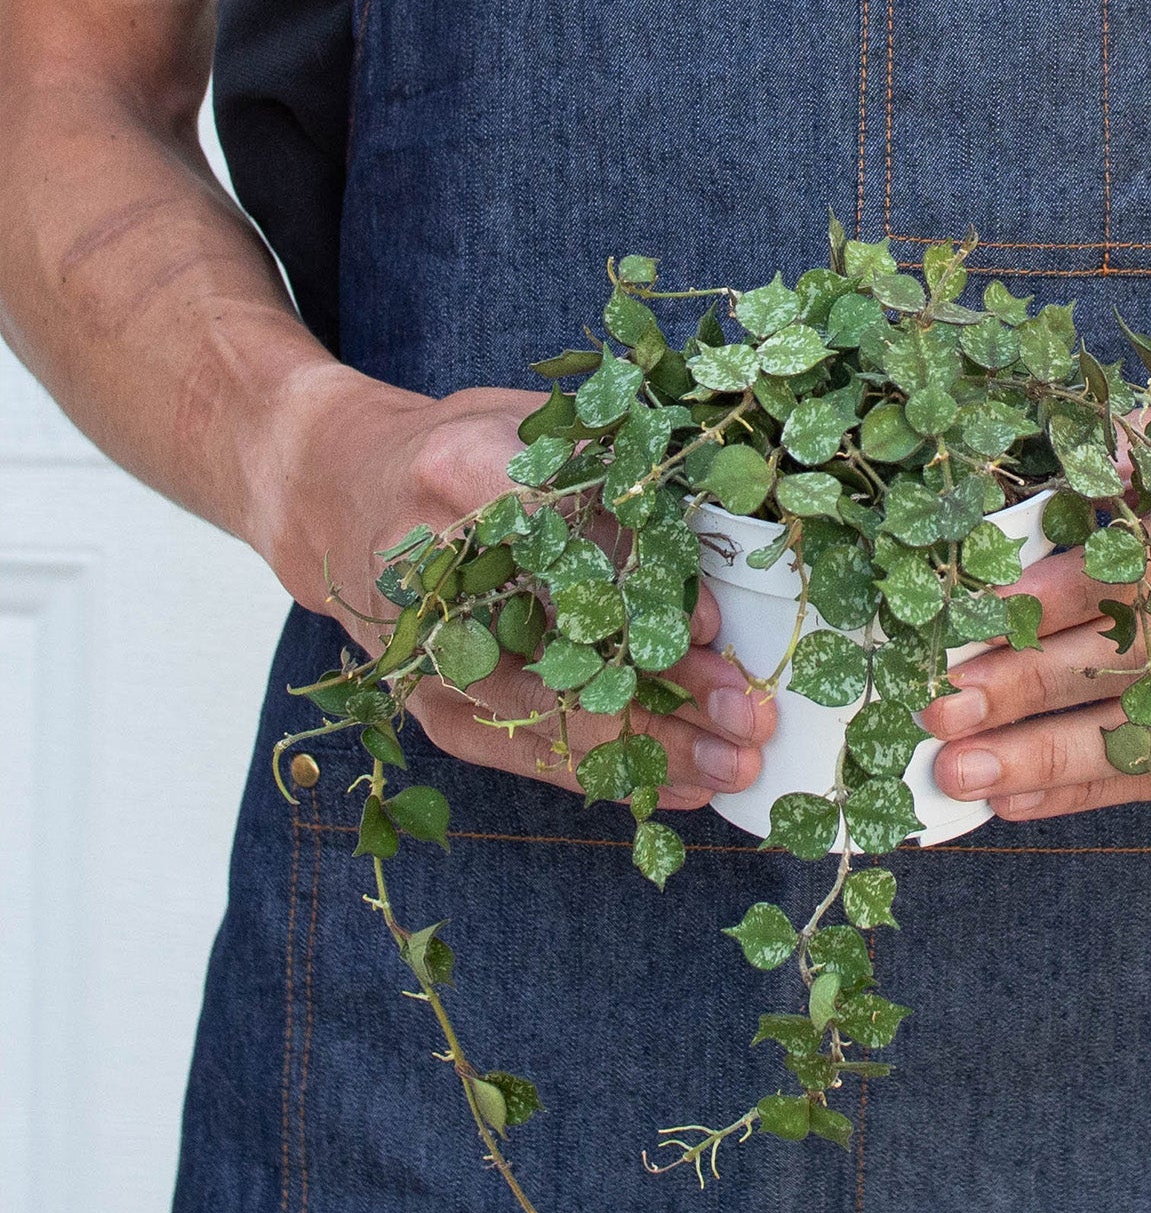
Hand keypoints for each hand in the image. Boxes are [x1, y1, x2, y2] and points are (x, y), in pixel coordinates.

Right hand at [254, 363, 774, 808]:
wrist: (337, 495)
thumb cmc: (459, 454)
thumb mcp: (533, 426)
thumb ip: (612, 475)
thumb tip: (717, 545)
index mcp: (463, 474)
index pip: (569, 542)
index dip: (645, 589)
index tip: (715, 627)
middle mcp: (436, 575)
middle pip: (567, 648)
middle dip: (669, 690)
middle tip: (750, 713)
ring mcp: (427, 654)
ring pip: (554, 717)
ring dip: (654, 748)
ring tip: (736, 763)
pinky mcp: (431, 706)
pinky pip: (532, 755)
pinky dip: (611, 773)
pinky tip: (683, 786)